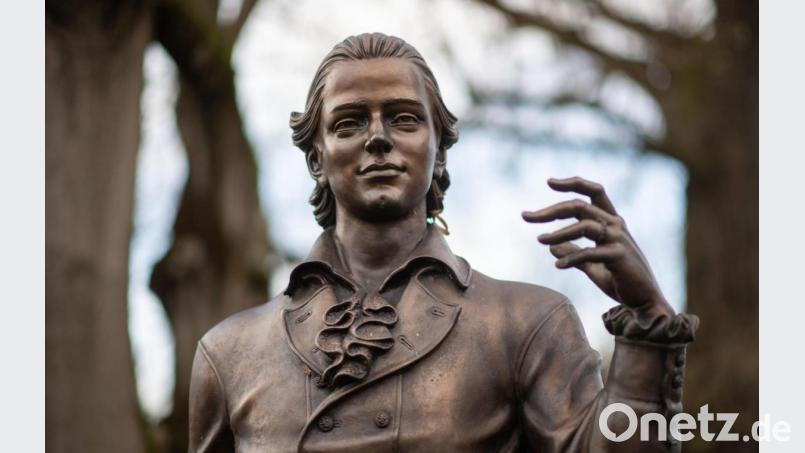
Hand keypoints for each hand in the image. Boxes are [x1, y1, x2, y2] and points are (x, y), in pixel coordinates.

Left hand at [522, 176, 673, 315]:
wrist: (644, 301)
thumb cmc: (620, 280)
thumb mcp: (592, 265)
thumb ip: (575, 254)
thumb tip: (551, 247)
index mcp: (611, 221)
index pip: (593, 192)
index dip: (573, 183)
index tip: (549, 182)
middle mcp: (616, 225)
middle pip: (580, 206)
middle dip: (551, 210)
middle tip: (526, 216)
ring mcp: (619, 239)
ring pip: (584, 225)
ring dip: (558, 233)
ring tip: (540, 240)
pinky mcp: (619, 256)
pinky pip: (590, 252)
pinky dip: (571, 257)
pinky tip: (558, 265)